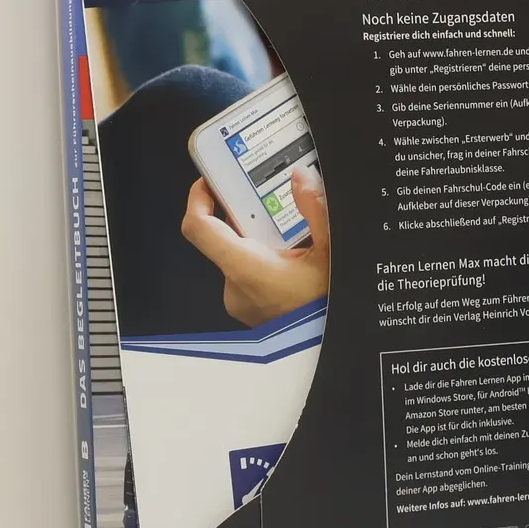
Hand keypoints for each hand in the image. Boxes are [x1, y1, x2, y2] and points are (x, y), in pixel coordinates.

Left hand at [181, 165, 331, 328]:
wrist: (328, 348)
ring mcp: (239, 300)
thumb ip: (315, 210)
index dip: (197, 199)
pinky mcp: (248, 309)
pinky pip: (246, 275)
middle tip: (270, 202)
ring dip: (259, 242)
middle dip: (245, 217)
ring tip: (292, 236)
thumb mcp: (331, 252)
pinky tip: (293, 259)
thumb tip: (300, 179)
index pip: (198, 227)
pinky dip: (264, 261)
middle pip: (222, 238)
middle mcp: (234, 286)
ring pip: (237, 257)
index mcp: (246, 268)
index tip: (209, 182)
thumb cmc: (326, 309)